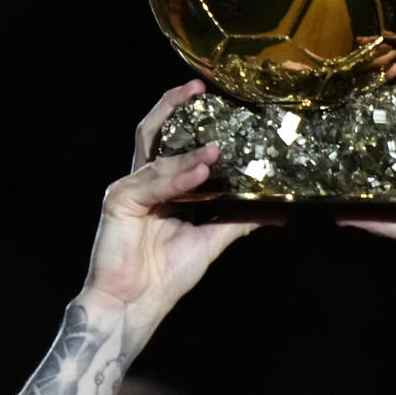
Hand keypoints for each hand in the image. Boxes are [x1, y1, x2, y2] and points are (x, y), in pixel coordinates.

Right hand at [82, 81, 267, 338]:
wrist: (134, 306)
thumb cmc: (164, 276)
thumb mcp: (210, 241)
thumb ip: (237, 219)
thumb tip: (277, 210)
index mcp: (163, 188)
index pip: (175, 142)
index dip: (192, 118)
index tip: (220, 100)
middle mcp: (143, 181)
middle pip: (155, 131)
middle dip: (175, 105)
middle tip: (201, 88)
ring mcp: (128, 188)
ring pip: (156, 154)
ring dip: (188, 152)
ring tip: (217, 147)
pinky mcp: (118, 201)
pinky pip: (151, 182)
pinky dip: (177, 176)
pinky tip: (201, 170)